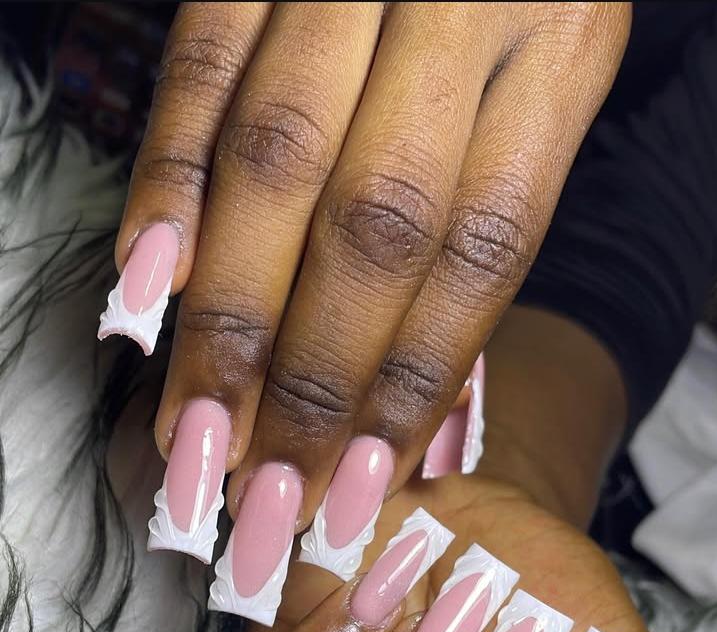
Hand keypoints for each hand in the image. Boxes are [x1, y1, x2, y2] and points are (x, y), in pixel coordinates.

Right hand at [110, 2, 629, 538]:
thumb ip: (473, 232)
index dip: (413, 383)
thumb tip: (411, 421)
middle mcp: (463, 3)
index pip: (480, 252)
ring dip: (229, 314)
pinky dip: (169, 178)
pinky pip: (203, 65)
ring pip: (277, 162)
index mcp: (564, 49)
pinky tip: (146, 283)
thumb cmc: (512, 2)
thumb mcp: (536, 93)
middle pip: (376, 226)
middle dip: (312, 378)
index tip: (359, 486)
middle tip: (266, 492)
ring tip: (201, 430)